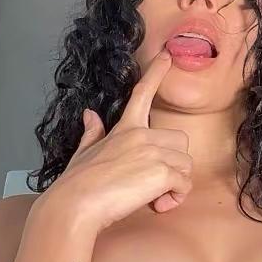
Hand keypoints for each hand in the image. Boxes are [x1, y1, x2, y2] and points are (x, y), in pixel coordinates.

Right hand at [40, 51, 191, 233]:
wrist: (75, 206)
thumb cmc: (77, 183)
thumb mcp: (83, 153)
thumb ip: (92, 133)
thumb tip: (89, 115)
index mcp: (125, 128)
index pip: (143, 93)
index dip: (156, 73)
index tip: (167, 55)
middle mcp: (142, 135)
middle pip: (180, 140)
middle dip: (174, 163)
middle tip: (153, 183)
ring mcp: (154, 151)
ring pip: (186, 164)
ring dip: (175, 183)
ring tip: (153, 197)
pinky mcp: (162, 172)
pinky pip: (184, 184)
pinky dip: (175, 198)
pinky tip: (157, 205)